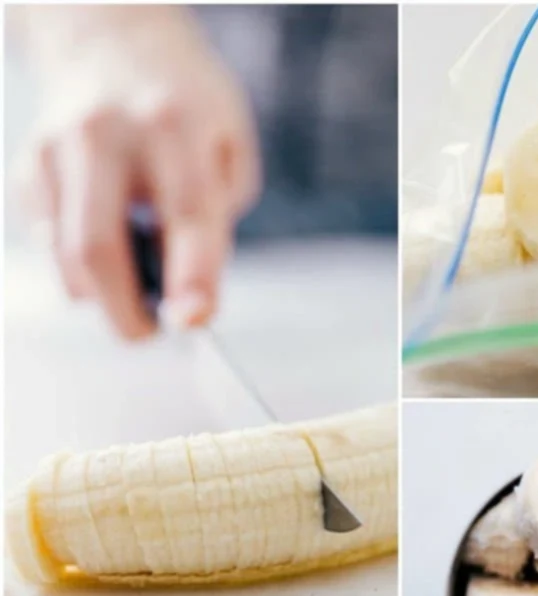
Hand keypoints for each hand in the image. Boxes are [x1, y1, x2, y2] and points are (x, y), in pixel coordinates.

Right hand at [15, 7, 260, 337]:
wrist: (111, 40)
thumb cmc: (186, 105)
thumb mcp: (230, 145)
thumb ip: (218, 215)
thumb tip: (187, 293)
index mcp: (174, 125)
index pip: (187, 213)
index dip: (192, 276)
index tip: (194, 322)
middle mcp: (105, 134)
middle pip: (97, 249)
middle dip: (125, 314)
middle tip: (151, 332)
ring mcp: (54, 149)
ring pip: (64, 258)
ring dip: (103, 294)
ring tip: (136, 278)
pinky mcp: (26, 166)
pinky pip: (49, 244)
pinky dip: (81, 264)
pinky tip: (108, 236)